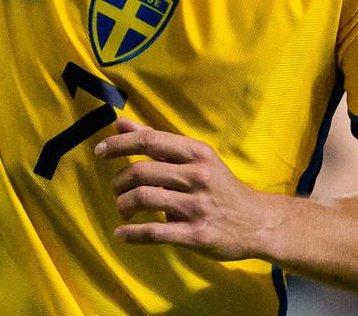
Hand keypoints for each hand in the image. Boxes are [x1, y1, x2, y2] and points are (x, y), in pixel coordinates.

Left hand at [97, 117, 286, 259]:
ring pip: (143, 199)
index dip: (120, 144)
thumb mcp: (196, 158)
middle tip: (116, 190)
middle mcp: (198, 176)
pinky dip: (131, 234)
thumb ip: (158, 143)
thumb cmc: (220, 186)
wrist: (257, 222)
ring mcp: (197, 206)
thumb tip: (121, 123)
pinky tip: (122, 234)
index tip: (100, 151)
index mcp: (197, 153)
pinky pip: (154, 232)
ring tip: (122, 210)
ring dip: (123, 205)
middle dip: (119, 182)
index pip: (150, 141)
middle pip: (141, 172)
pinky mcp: (196, 235)